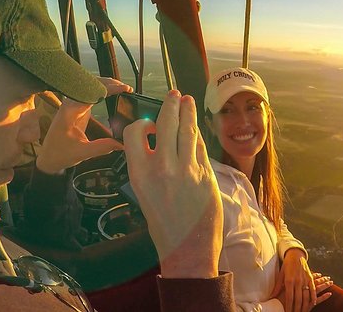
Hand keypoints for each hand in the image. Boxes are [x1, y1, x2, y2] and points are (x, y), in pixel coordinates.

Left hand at [36, 77, 132, 174]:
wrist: (48, 157)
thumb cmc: (60, 154)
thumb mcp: (82, 153)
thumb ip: (103, 147)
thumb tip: (122, 143)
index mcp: (70, 112)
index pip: (92, 92)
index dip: (109, 88)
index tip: (124, 89)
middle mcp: (70, 104)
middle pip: (91, 84)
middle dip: (110, 83)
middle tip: (127, 88)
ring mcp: (72, 104)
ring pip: (90, 86)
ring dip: (106, 85)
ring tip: (122, 88)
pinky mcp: (76, 107)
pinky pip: (90, 93)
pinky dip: (102, 90)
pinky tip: (112, 93)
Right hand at [123, 90, 222, 278]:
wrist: (187, 248)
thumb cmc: (162, 223)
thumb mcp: (143, 194)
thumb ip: (148, 165)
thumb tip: (154, 140)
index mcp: (140, 173)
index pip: (135, 132)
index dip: (142, 123)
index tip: (149, 122)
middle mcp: (162, 167)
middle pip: (166, 123)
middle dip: (172, 105)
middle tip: (175, 94)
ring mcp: (187, 169)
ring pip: (188, 131)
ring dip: (189, 113)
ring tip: (189, 101)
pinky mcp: (206, 173)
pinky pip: (200, 146)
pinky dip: (197, 135)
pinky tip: (196, 129)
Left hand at [271, 248, 314, 311]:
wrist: (296, 255)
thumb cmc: (287, 265)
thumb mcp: (281, 274)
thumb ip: (277, 286)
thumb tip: (271, 296)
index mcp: (289, 280)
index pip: (289, 297)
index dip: (289, 307)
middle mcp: (298, 281)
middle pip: (298, 299)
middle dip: (297, 309)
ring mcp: (305, 280)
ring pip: (306, 296)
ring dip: (305, 306)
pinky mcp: (310, 278)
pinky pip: (313, 289)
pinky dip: (314, 297)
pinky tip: (314, 303)